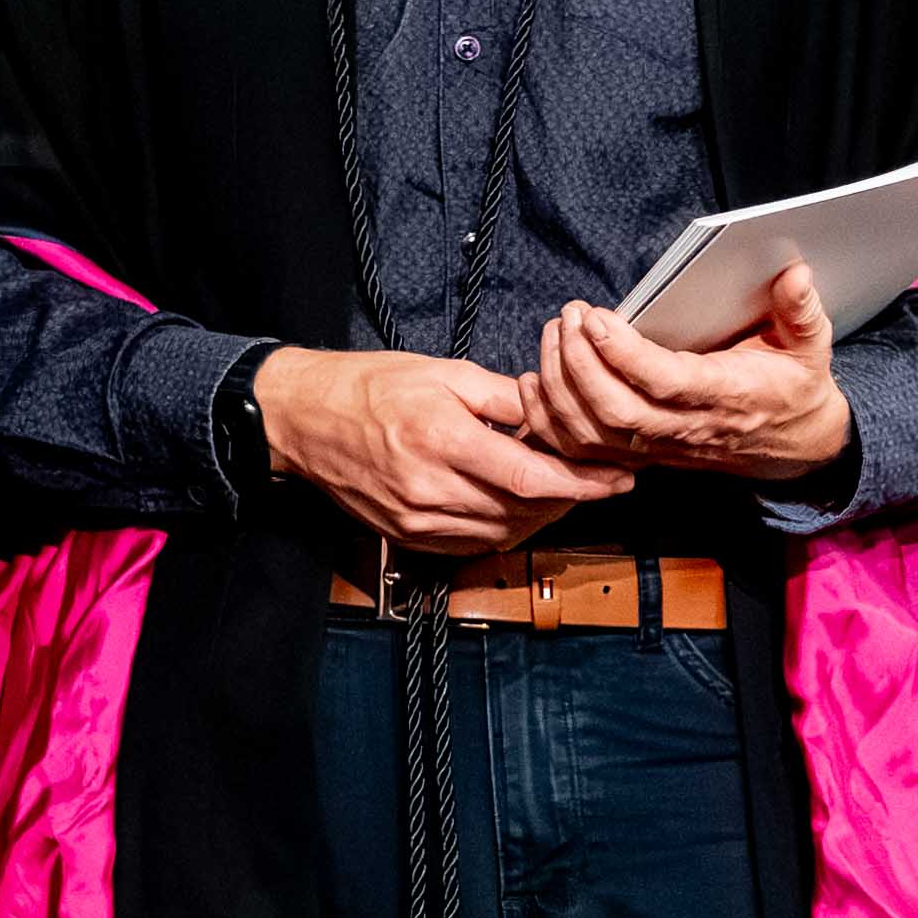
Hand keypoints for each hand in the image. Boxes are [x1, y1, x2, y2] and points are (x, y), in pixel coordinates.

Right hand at [255, 344, 612, 553]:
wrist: (302, 419)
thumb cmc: (366, 387)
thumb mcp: (443, 373)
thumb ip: (504, 398)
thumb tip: (550, 415)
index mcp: (444, 441)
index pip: (532, 478)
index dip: (583, 484)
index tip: (616, 478)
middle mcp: (431, 489)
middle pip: (523, 511)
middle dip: (569, 499)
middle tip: (598, 479)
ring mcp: (417, 519)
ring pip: (502, 533)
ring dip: (539, 517)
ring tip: (561, 491)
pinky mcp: (406, 535)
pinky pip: (471, 543)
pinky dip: (504, 528)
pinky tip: (517, 507)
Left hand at [525, 260, 854, 485]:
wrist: (794, 445)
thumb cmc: (794, 385)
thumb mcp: (811, 345)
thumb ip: (802, 310)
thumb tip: (797, 273)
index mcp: (726, 395)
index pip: (664, 382)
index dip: (623, 354)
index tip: (596, 317)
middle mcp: (686, 427)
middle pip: (615, 411)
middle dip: (579, 363)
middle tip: (568, 316)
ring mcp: (659, 447)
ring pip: (591, 433)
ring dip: (559, 386)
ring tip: (554, 334)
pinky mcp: (640, 456)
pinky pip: (582, 452)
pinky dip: (549, 423)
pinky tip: (535, 382)